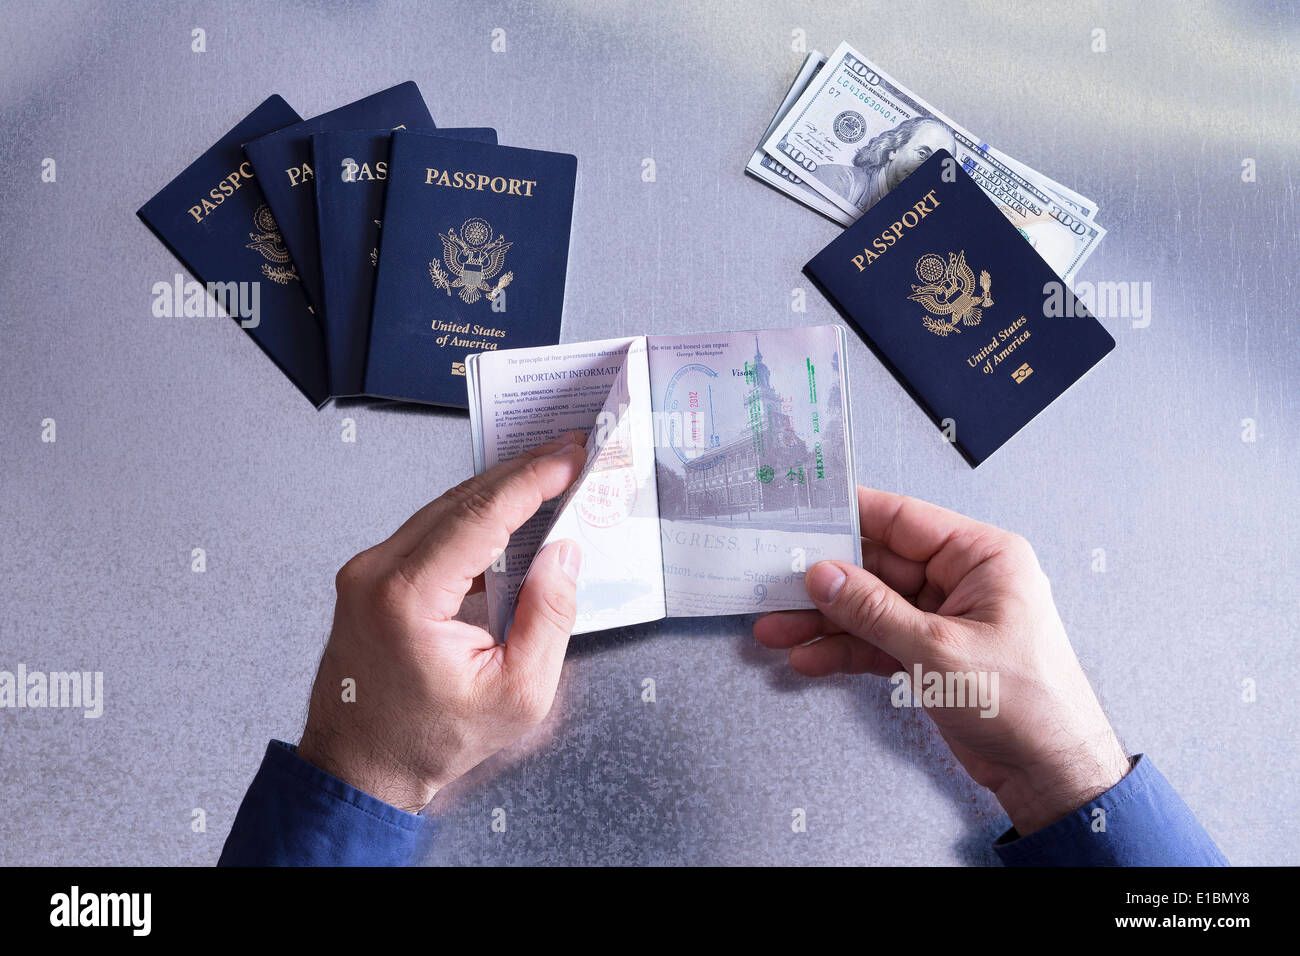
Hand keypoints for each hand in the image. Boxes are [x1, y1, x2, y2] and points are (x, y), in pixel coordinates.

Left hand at [296, 432, 586, 812]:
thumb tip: (564, 555)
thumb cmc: (428, 739)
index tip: (570, 457)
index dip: (533, 480)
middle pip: (462, 499)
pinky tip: (508, 518)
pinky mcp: (370, 577)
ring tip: (548, 478)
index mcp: (408, 596)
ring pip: (444, 509)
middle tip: (568, 453)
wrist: (361, 765)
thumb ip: (549, 617)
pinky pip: (430, 531)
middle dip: (522, 473)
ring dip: (498, 493)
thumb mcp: (517, 693)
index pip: (481, 515)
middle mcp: (377, 572)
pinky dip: (473, 518)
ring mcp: (367, 571)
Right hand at [754, 486, 1129, 834]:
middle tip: (775, 583)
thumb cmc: (1025, 705)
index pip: (904, 520)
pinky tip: (809, 657)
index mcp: (982, 557)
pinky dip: (844, 649)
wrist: (1050, 772)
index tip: (804, 513)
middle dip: (825, 582)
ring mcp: (946, 617)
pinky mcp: (932, 652)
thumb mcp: (938, 651)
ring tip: (777, 631)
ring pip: (871, 606)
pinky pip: (878, 639)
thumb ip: (874, 610)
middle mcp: (964, 580)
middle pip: (878, 566)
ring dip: (824, 621)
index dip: (850, 516)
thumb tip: (825, 576)